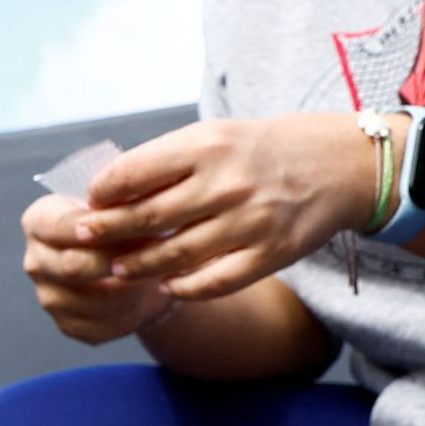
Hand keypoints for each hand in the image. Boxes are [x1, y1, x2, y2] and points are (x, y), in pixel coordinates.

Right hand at [21, 192, 181, 344]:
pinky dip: (131, 312)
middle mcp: (36, 261)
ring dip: (130, 288)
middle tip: (156, 250)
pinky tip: (146, 294)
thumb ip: (118, 201)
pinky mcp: (68, 325)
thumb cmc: (122, 224)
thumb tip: (137, 200)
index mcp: (39, 222)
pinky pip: (102, 325)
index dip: (96, 227)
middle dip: (118, 259)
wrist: (129, 263)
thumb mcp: (119, 202)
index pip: (59, 226)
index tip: (132, 223)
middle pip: (73, 266)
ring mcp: (49, 297)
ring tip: (157, 272)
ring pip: (93, 300)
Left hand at [69, 115, 378, 301]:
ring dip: (138, 266)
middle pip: (148, 218)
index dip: (103, 193)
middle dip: (107, 232)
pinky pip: (215, 282)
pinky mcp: (272, 253)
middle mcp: (228, 183)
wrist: (340, 163)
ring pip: (175, 256)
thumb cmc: (263, 150)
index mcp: (208, 146)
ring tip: (118, 268)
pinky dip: (185, 288)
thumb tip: (109, 190)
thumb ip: (169, 161)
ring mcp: (251, 221)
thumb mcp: (216, 137)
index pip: (135, 173)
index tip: (88, 203)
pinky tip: (167, 287)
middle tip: (84, 240)